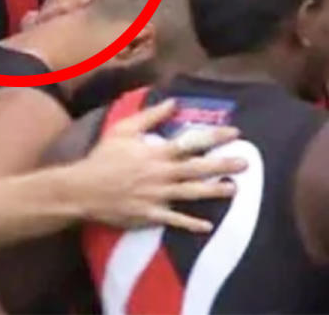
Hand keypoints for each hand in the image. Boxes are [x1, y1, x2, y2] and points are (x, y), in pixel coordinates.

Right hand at [72, 99, 246, 232]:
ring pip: (191, 193)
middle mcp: (161, 174)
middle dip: (223, 165)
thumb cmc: (104, 156)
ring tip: (234, 189)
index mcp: (157, 153)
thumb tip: (175, 102)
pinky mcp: (150, 215)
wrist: (83, 189)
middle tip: (245, 162)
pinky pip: (174, 220)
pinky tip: (208, 226)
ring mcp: (157, 196)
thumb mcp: (124, 129)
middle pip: (198, 169)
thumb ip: (151, 116)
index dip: (215, 137)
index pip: (193, 143)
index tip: (235, 132)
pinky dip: (191, 224)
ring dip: (214, 192)